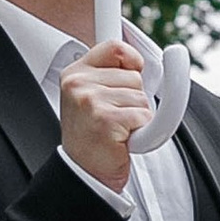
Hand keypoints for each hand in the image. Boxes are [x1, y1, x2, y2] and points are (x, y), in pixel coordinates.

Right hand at [59, 37, 149, 192]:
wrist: (85, 172)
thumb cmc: (94, 135)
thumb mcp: (95, 96)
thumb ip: (112, 74)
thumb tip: (144, 61)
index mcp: (75, 73)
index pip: (115, 48)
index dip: (132, 60)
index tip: (137, 68)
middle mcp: (78, 84)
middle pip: (134, 76)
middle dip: (135, 98)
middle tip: (117, 116)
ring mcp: (90, 101)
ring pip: (141, 97)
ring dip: (138, 116)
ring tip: (118, 128)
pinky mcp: (105, 119)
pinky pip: (143, 116)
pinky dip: (141, 130)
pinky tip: (122, 138)